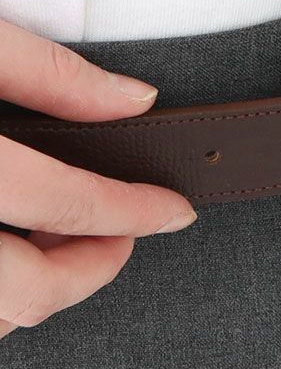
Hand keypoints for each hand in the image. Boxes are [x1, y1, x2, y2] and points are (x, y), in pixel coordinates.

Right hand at [0, 20, 196, 339]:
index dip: (132, 212)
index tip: (174, 211)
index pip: (67, 204)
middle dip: (91, 271)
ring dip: (37, 287)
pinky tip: (13, 240)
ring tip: (60, 237)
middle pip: (27, 292)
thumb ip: (53, 76)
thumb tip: (137, 100)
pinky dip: (2, 284)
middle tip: (122, 238)